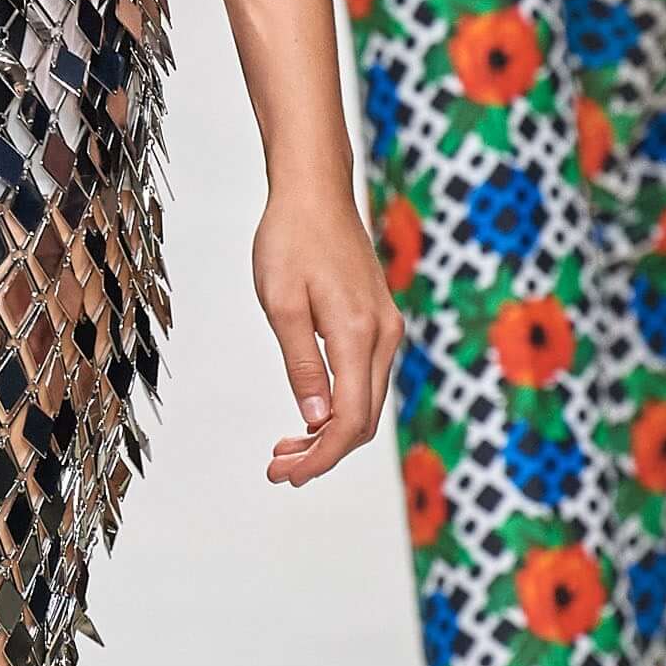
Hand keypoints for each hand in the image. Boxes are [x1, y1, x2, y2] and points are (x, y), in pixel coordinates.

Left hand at [254, 174, 401, 486]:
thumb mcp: (281, 303)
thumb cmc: (291, 238)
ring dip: (329, 433)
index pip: (350, 420)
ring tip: (286, 450)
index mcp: (358, 334)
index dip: (321, 456)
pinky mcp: (379, 321)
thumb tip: (317, 417)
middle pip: (363, 420)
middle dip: (323, 453)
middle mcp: (383, 336)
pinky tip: (309, 414)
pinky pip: (366, 379)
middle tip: (279, 470)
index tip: (286, 474)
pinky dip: (339, 406)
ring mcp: (386, 328)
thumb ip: (302, 363)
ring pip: (366, 402)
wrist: (315, 191)